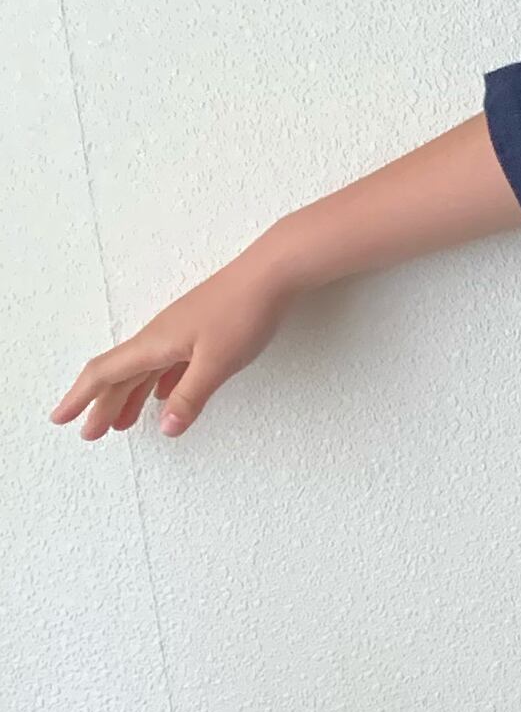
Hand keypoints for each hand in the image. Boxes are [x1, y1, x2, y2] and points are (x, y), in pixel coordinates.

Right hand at [51, 246, 296, 440]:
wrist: (267, 277)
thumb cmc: (241, 314)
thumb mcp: (216, 363)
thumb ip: (190, 396)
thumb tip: (166, 427)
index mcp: (153, 345)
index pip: (104, 374)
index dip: (81, 398)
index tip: (62, 419)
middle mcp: (157, 339)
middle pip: (119, 376)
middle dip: (102, 406)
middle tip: (91, 434)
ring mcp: (176, 336)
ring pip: (142, 371)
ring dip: (129, 398)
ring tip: (123, 423)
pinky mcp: (196, 335)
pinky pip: (166, 365)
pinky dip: (157, 385)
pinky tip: (160, 396)